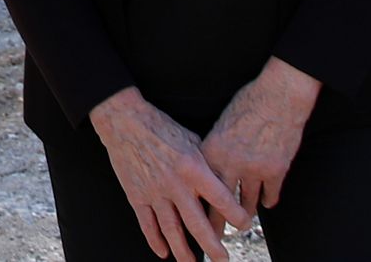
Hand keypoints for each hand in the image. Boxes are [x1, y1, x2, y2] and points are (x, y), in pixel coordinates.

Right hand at [89, 88, 246, 260]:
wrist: (126, 122)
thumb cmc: (162, 128)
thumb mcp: (192, 140)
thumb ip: (206, 164)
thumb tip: (220, 182)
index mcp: (193, 168)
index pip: (220, 198)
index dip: (235, 215)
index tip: (244, 224)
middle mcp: (175, 184)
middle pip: (196, 223)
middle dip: (212, 244)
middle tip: (223, 259)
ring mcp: (154, 192)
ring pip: (171, 229)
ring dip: (183, 250)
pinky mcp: (136, 196)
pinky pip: (147, 224)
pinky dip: (155, 241)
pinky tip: (163, 252)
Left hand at [200, 58, 320, 223]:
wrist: (278, 95)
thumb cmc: (247, 104)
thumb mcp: (220, 125)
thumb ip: (214, 151)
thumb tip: (207, 171)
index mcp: (211, 152)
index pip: (199, 189)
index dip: (196, 208)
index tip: (193, 220)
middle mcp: (230, 164)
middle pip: (219, 207)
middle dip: (216, 227)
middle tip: (214, 238)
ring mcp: (254, 170)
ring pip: (246, 206)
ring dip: (244, 214)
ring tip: (241, 220)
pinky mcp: (276, 172)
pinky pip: (270, 196)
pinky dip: (268, 200)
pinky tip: (266, 202)